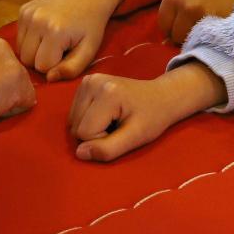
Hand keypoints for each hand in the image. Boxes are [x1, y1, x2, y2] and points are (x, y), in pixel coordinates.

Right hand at [14, 0, 127, 80]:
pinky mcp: (23, 10)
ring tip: (52, 41)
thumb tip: (49, 78)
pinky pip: (19, 38)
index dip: (55, 65)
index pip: (42, 67)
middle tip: (59, 48)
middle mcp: (37, 20)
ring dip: (34, 51)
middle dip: (42, 60)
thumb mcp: (89, 50)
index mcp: (55, 31)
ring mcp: (27, 13)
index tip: (67, 54)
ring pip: (20, 51)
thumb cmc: (90, 25)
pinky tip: (44, 32)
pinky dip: (30, 40)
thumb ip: (71, 69)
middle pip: (27, 60)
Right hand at [69, 63, 224, 161]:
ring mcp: (88, 80)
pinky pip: (75, 113)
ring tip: (113, 119)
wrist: (161, 96)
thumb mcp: (136, 138)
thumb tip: (79, 153)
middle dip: (95, 134)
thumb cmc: (153, 117)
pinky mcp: (86, 82)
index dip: (102, 140)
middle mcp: (92, 82)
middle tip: (118, 125)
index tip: (122, 131)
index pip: (84, 133)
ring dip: (91, 128)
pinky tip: (106, 114)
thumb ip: (108, 149)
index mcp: (107, 93)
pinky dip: (88, 120)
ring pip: (73, 121)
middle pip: (76, 127)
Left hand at [159, 0, 233, 43]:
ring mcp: (200, 15)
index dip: (175, 28)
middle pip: (175, 36)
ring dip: (199, 40)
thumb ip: (179, 6)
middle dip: (186, 35)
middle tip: (203, 27)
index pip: (164, 25)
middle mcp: (184, 4)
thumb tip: (166, 40)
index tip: (188, 25)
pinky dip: (213, 41)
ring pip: (191, 42)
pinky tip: (222, 30)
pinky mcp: (217, 24)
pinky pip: (207, 43)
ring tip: (213, 28)